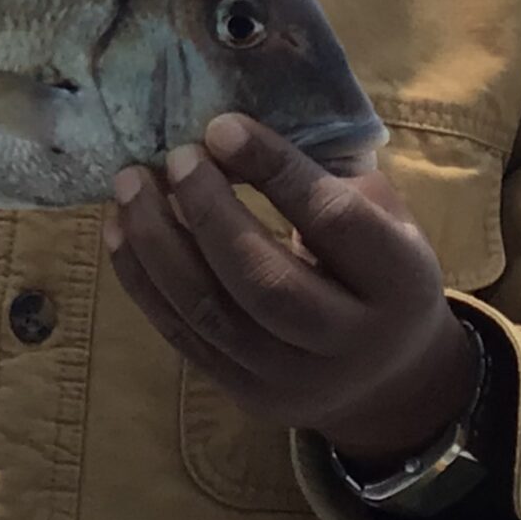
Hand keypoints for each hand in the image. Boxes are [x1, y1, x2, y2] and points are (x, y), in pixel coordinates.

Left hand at [107, 114, 478, 464]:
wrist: (387, 376)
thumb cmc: (377, 267)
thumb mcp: (384, 215)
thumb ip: (327, 173)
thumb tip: (238, 127)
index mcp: (400, 280)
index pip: (332, 220)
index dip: (274, 169)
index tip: (221, 126)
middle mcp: (350, 341)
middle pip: (264, 280)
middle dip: (208, 211)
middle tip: (176, 156)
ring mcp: (293, 378)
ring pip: (211, 313)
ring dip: (158, 242)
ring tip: (130, 185)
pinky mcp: (246, 393)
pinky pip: (183, 335)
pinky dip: (143, 280)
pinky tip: (120, 231)